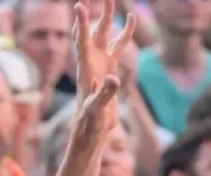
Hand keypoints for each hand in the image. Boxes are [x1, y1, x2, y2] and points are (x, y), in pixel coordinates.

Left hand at [72, 0, 135, 135]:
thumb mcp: (97, 109)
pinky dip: (124, 32)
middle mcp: (91, 62)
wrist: (91, 129)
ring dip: (107, 16)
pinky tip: (131, 18)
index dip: (82, 24)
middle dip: (94, 12)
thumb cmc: (90, 121)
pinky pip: (118, 45)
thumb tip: (114, 78)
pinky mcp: (109, 67)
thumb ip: (105, 93)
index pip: (82, 42)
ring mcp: (100, 63)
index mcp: (85, 70)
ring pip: (104, 34)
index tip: (79, 5)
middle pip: (92, 31)